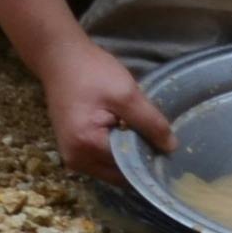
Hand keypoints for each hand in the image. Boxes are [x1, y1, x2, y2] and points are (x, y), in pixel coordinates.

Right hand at [42, 42, 173, 179]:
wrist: (60, 58)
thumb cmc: (91, 72)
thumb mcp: (126, 94)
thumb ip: (150, 122)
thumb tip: (170, 148)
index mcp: (87, 147)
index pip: (129, 168)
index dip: (151, 160)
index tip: (171, 152)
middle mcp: (77, 160)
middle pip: (119, 174)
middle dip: (140, 162)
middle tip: (163, 145)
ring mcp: (73, 157)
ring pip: (112, 169)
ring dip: (130, 157)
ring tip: (148, 138)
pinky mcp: (74, 149)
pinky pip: (103, 159)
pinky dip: (118, 151)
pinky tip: (130, 135)